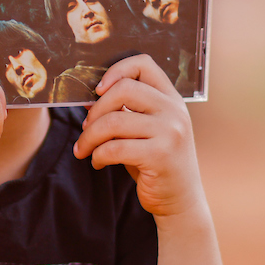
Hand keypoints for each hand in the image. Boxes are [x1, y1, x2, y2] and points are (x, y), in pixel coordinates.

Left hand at [72, 54, 204, 216]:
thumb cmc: (156, 163)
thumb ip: (124, 112)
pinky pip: (114, 148)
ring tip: (84, 149)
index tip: (98, 90)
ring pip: (113, 121)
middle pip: (123, 89)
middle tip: (85, 128)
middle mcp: (174, 111)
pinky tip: (98, 162)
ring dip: (89, 137)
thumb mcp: (144, 132)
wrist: (180, 200)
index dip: (116, 70)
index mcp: (171, 99)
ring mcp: (170, 132)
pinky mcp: (160, 155)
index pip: (143, 64)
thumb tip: (88, 99)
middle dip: (95, 110)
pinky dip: (98, 155)